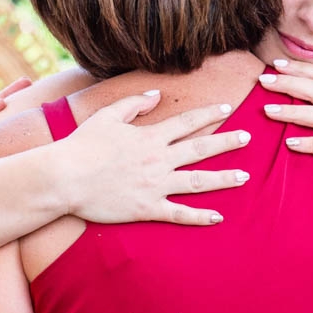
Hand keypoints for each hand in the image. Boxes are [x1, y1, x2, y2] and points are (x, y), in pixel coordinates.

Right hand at [57, 92, 253, 225]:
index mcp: (150, 137)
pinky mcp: (147, 208)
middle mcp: (158, 160)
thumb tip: (156, 96)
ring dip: (223, 178)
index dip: (209, 115)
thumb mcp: (106, 116)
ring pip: (198, 181)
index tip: (228, 109)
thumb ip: (133, 104)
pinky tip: (218, 216)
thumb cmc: (82, 146)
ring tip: (244, 176)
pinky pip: (179, 213)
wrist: (64, 178)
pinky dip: (200, 216)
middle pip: (201, 149)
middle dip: (227, 142)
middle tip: (248, 137)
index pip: (187, 123)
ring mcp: (155, 186)